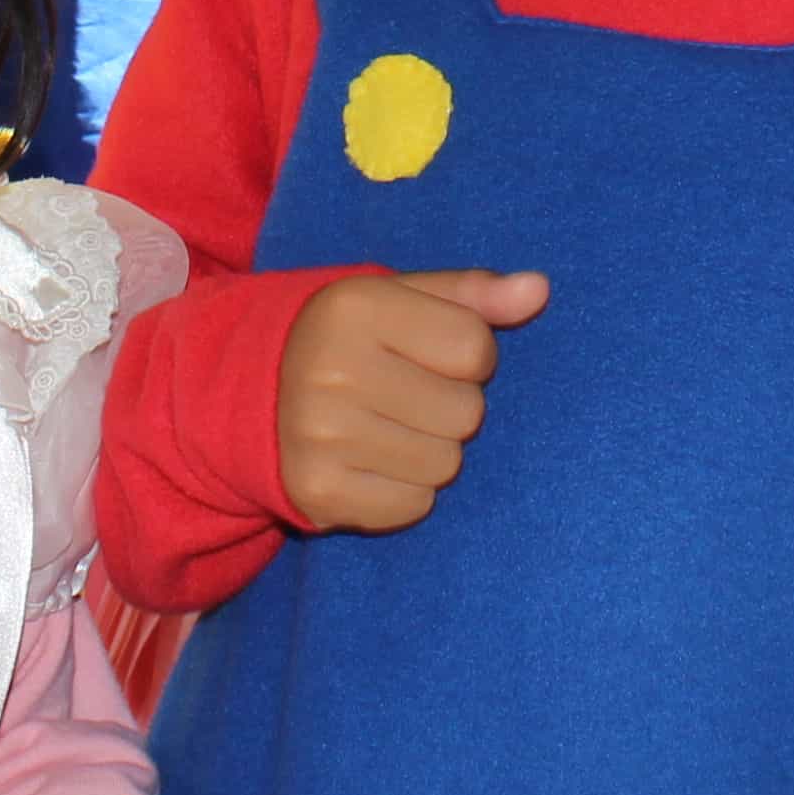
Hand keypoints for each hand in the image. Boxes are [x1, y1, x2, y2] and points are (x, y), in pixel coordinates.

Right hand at [275, 267, 547, 533]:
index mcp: (355, 308)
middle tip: (403, 395)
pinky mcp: (318, 493)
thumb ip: (473, 294)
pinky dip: (404, 490)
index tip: (428, 354)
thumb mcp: (402, 299)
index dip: (469, 355)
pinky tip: (370, 462)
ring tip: (387, 428)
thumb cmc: (350, 340)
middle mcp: (332, 371)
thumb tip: (538, 289)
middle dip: (449, 405)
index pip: (475, 348)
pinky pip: (414, 505)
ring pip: (446, 464)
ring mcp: (320, 436)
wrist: (255, 395)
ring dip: (430, 451)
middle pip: (467, 412)